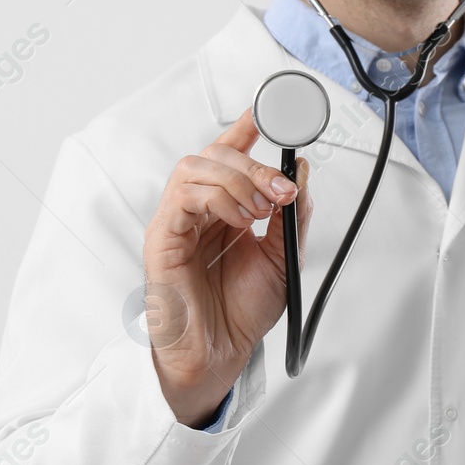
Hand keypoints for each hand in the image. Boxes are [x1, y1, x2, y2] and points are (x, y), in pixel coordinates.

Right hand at [142, 106, 312, 426]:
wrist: (221, 355)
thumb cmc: (241, 311)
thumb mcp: (283, 256)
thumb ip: (293, 214)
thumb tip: (301, 169)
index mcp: (226, 208)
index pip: (232, 155)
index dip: (247, 126)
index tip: (270, 109)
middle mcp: (200, 209)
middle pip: (216, 153)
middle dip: (255, 163)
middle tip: (284, 189)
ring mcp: (178, 220)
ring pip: (197, 166)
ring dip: (237, 179)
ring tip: (261, 211)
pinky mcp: (163, 237)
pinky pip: (183, 196)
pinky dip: (218, 198)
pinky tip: (240, 220)